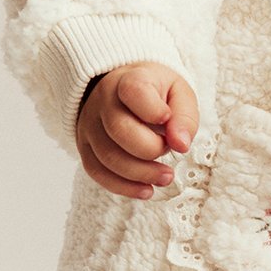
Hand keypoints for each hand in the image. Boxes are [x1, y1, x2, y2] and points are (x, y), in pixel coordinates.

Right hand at [75, 62, 198, 198]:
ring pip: (108, 156)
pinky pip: (97, 172)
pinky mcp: (85, 147)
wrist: (123, 91)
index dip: (153, 111)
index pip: (134, 91)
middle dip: (151, 150)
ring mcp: (90, 125)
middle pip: (119, 130)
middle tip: (170, 154)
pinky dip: (123, 187)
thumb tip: (181, 144)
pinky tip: (145, 190)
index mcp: (128, 80)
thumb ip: (184, 116)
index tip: (168, 119)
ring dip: (141, 174)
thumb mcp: (178, 94)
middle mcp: (103, 101)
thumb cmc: (157, 94)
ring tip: (165, 177)